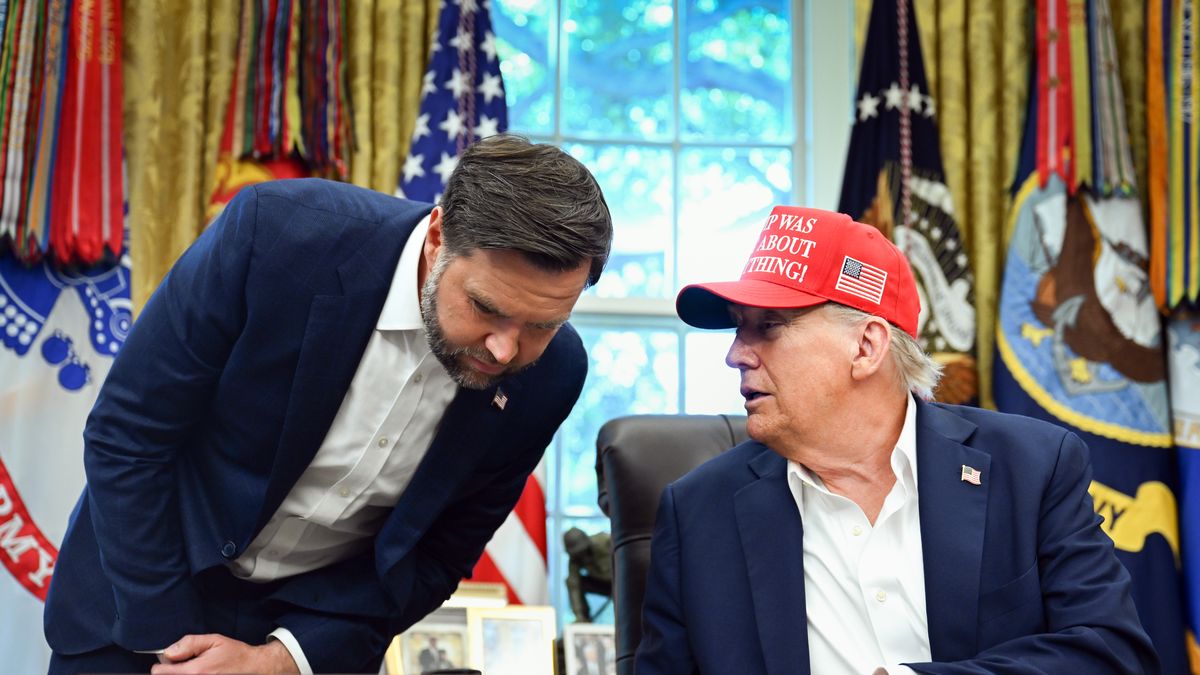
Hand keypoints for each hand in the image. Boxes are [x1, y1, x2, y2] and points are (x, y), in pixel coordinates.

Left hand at [150, 634, 298, 673]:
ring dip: (181, 674)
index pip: (160, 673)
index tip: (170, 661)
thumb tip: (168, 652)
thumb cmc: (234, 654)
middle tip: (186, 664)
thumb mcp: (214, 640)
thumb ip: (189, 643)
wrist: (252, 668)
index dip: (162, 665)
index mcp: (194, 671)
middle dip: (173, 670)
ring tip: (196, 670)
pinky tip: (201, 673)